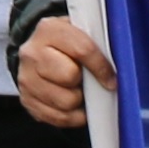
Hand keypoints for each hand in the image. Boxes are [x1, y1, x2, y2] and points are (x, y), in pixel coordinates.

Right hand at [15, 15, 115, 129]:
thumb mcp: (79, 31)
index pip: (82, 49)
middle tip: (85, 79)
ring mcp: (26, 79)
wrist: (37, 52)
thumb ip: (96, 41)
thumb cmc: (66, 44)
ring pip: (66, 101)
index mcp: (48, 29)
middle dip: (83, 81)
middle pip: (70, 76)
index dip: (101, 66)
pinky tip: (74, 105)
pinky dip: (72, 116)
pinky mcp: (27, 100)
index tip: (111, 77)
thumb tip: (122, 63)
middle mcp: (32, 53)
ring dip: (79, 99)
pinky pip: (59, 118)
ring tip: (78, 90)